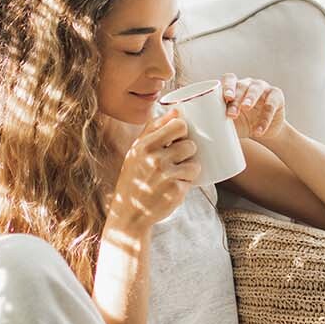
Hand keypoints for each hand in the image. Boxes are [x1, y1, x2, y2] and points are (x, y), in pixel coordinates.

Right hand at [108, 109, 198, 231]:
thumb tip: (176, 110)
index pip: (178, 125)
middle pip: (190, 144)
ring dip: (190, 168)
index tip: (179, 137)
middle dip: (187, 151)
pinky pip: (193, 179)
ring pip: (195, 162)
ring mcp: (166, 175)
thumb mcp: (136, 151)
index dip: (183, 130)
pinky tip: (173, 188)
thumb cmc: (134, 178)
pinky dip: (187, 183)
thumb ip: (154, 128)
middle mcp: (155, 159)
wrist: (129, 213)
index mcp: (144, 145)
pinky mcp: (176, 190)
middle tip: (177, 159)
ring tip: (176, 174)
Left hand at [220, 74, 285, 142]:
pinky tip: (258, 130)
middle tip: (232, 113)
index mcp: (235, 86)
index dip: (227, 86)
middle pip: (241, 86)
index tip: (226, 98)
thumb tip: (203, 129)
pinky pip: (270, 105)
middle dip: (236, 99)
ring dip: (250, 98)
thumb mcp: (230, 122)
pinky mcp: (277, 96)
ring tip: (246, 108)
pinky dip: (265, 119)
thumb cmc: (242, 123)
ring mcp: (263, 88)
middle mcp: (249, 84)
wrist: (261, 131)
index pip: (230, 79)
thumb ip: (218, 120)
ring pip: (256, 89)